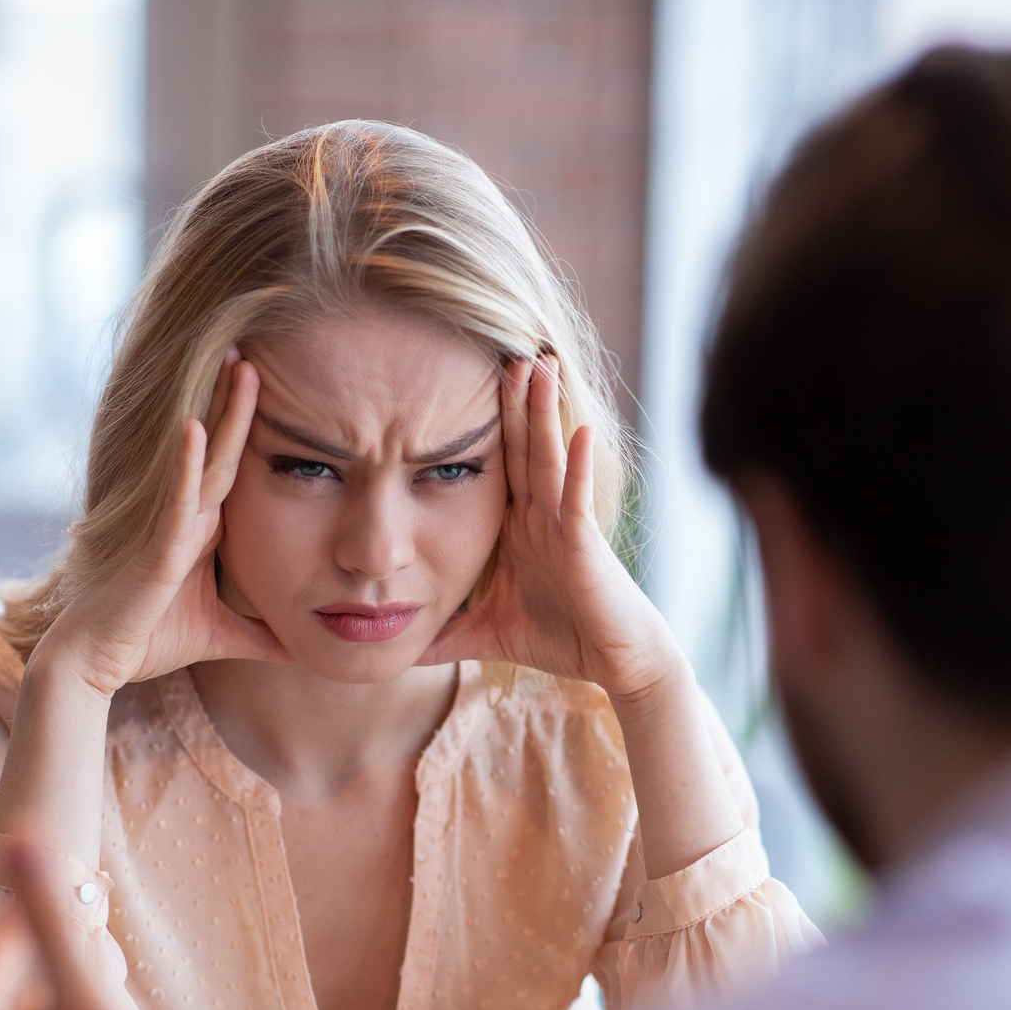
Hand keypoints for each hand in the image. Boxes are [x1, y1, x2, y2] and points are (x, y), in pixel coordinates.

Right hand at [43, 351, 291, 698]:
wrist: (95, 662)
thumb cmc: (146, 640)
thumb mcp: (223, 637)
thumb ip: (263, 637)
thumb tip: (306, 652)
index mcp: (202, 528)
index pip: (237, 469)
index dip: (255, 428)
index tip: (281, 387)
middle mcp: (187, 515)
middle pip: (222, 448)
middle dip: (239, 400)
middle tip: (257, 347)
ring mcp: (170, 525)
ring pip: (203, 459)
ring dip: (222, 411)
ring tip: (240, 363)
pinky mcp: (156, 545)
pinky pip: (176, 497)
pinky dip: (186, 463)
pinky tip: (196, 426)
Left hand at [420, 354, 677, 701]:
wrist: (614, 664)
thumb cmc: (561, 640)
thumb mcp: (487, 634)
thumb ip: (445, 636)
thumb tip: (396, 651)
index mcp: (520, 526)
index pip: (496, 464)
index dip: (481, 423)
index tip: (454, 381)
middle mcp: (542, 516)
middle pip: (523, 446)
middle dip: (512, 399)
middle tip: (497, 345)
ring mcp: (566, 526)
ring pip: (550, 458)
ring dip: (544, 412)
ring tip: (537, 364)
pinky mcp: (586, 547)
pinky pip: (578, 501)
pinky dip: (578, 467)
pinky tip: (579, 431)